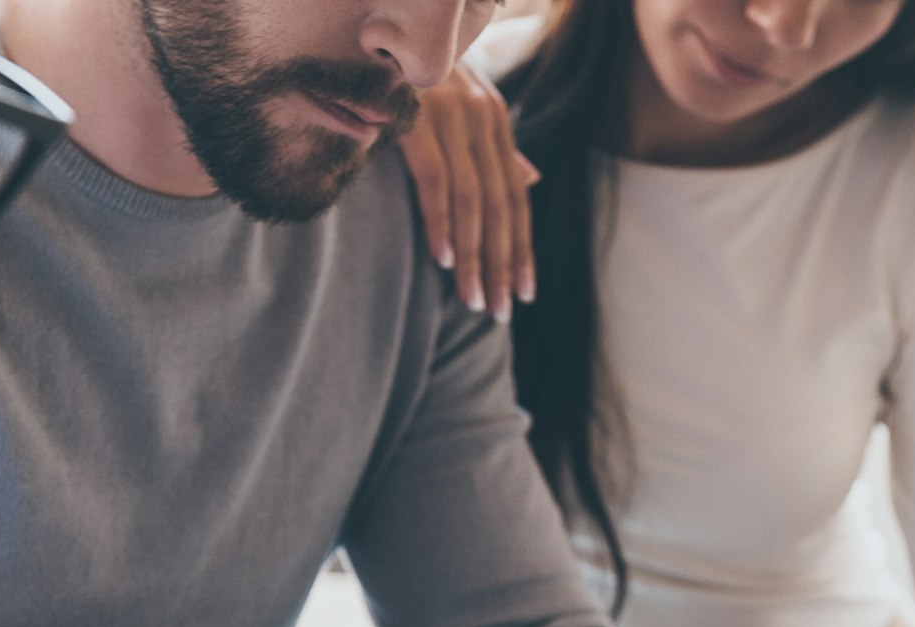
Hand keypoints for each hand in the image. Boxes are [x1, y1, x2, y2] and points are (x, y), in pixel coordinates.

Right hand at [398, 61, 538, 321]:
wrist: (383, 28)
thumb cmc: (412, 77)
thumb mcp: (463, 109)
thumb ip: (493, 148)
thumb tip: (530, 180)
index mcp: (494, 121)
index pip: (515, 198)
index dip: (521, 248)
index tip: (523, 293)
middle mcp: (482, 117)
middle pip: (499, 207)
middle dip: (501, 264)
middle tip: (497, 310)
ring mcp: (451, 116)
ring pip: (472, 202)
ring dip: (473, 257)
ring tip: (472, 299)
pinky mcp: (418, 118)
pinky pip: (436, 181)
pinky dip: (441, 223)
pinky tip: (445, 260)